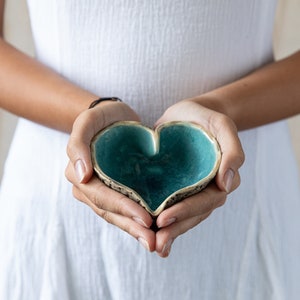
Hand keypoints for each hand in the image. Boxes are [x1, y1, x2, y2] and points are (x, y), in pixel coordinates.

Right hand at [65, 101, 155, 251]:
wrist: (112, 116)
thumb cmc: (100, 118)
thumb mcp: (87, 122)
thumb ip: (78, 144)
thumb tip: (82, 175)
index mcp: (79, 176)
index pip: (102, 197)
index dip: (123, 209)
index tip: (145, 220)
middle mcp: (89, 189)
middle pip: (110, 213)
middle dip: (131, 228)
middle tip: (153, 242)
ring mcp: (103, 192)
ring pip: (118, 216)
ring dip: (136, 231)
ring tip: (156, 243)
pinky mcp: (118, 191)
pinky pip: (127, 209)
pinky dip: (138, 222)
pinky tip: (155, 232)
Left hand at [153, 99, 244, 256]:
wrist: (191, 113)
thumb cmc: (207, 118)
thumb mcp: (222, 126)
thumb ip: (232, 151)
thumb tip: (227, 184)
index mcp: (221, 179)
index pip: (206, 201)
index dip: (186, 211)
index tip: (163, 219)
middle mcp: (206, 189)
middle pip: (194, 215)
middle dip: (175, 230)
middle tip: (155, 244)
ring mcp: (190, 189)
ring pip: (182, 216)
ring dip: (168, 232)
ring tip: (152, 246)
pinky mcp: (174, 186)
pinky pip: (170, 205)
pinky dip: (161, 220)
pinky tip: (147, 232)